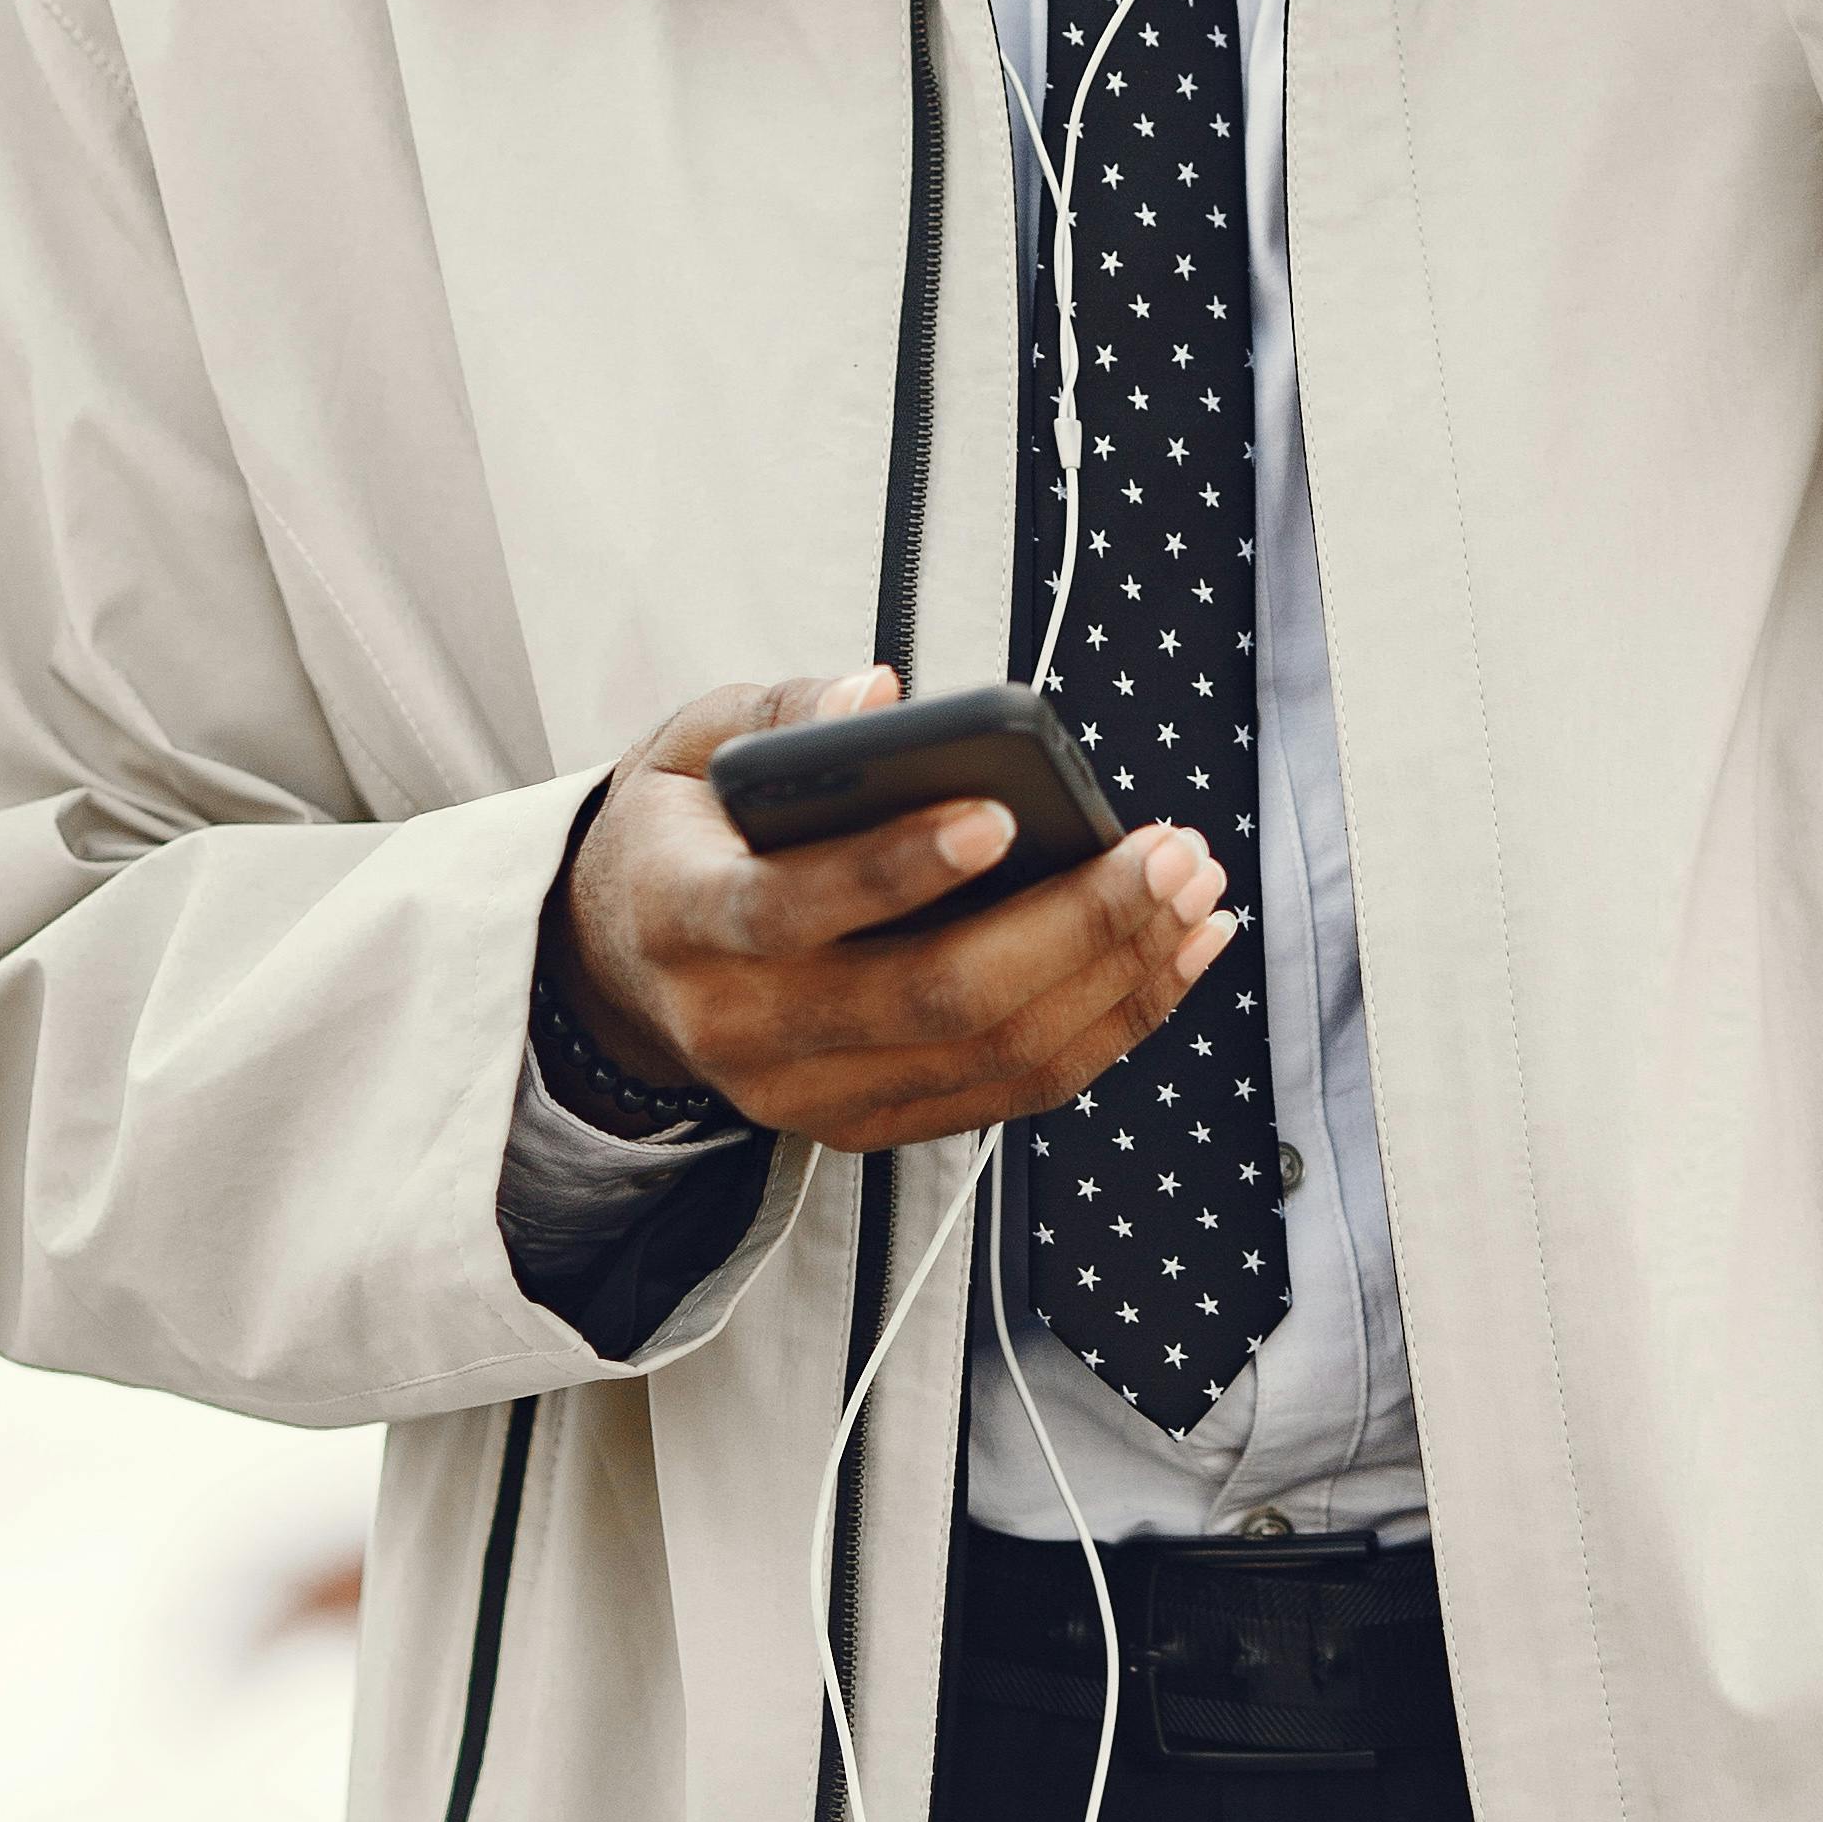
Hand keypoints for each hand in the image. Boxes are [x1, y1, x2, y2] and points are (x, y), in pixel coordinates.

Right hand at [545, 669, 1234, 1157]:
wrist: (628, 963)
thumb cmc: (689, 832)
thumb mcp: (695, 743)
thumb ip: (785, 714)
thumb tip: (881, 697)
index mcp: (685, 919)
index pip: (788, 909)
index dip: (895, 869)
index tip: (999, 813)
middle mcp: (744, 1030)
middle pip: (932, 999)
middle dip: (1072, 925)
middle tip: (1165, 853)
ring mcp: (810, 1095)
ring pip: (993, 1056)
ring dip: (1116, 977)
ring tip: (1193, 896)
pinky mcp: (870, 1124)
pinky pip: (1013, 1091)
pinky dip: (1109, 1024)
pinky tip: (1173, 954)